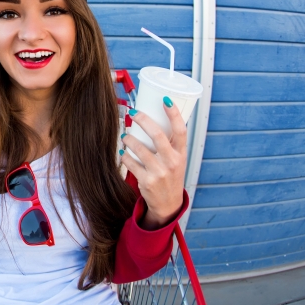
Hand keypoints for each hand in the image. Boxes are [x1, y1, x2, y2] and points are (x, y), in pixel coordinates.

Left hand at [120, 100, 186, 229]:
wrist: (168, 204)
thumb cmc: (171, 175)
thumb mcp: (178, 159)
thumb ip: (170, 143)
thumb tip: (155, 117)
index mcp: (182, 154)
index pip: (181, 130)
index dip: (174, 114)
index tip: (165, 100)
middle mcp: (172, 162)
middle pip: (157, 135)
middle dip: (143, 120)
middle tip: (133, 112)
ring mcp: (159, 172)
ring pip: (140, 148)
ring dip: (129, 138)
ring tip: (125, 135)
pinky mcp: (146, 181)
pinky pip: (131, 163)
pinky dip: (125, 155)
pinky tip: (122, 152)